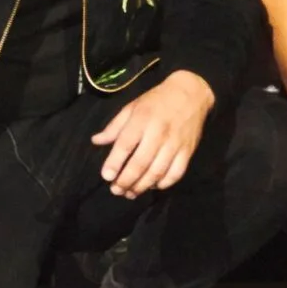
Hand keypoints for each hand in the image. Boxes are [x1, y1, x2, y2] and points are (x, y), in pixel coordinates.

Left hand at [94, 70, 213, 197]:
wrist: (190, 94)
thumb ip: (114, 126)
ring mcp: (175, 144)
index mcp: (142, 119)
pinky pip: (175, 173)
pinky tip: (153, 186)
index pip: (125, 144)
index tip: (106, 176)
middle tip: (116, 190)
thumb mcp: (132, 107)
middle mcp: (158, 133)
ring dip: (142, 186)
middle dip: (126, 180)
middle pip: (140, 163)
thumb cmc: (156, 101)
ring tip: (130, 193)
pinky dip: (163, 184)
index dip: (114, 162)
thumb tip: (96, 141)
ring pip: (157, 172)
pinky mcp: (188, 151)